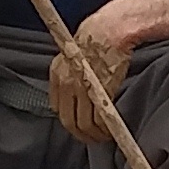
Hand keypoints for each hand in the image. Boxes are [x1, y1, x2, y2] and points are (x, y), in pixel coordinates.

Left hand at [51, 21, 137, 144]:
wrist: (111, 29)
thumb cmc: (97, 37)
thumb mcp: (74, 54)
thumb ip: (72, 74)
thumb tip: (77, 93)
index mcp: (57, 72)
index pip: (57, 107)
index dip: (69, 119)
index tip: (78, 123)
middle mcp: (65, 82)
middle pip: (68, 120)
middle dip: (79, 134)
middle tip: (90, 138)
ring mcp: (81, 88)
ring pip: (83, 123)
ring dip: (93, 135)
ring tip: (102, 137)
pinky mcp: (99, 92)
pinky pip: (98, 119)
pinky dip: (103, 129)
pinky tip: (109, 130)